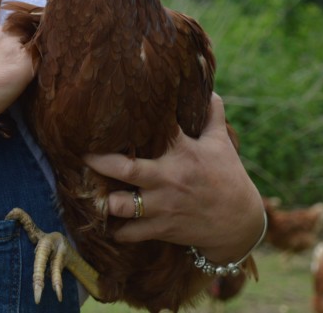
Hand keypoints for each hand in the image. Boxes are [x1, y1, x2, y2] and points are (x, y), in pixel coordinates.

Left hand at [83, 93, 264, 261]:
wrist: (240, 224)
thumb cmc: (227, 177)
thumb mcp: (221, 143)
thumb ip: (212, 114)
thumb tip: (209, 88)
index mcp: (183, 152)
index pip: (156, 130)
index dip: (132, 120)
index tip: (107, 115)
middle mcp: (169, 178)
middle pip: (126, 169)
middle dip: (99, 161)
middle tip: (81, 153)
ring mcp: (163, 206)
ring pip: (121, 205)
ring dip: (102, 199)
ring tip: (87, 190)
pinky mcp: (162, 229)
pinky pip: (129, 233)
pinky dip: (114, 229)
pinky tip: (104, 221)